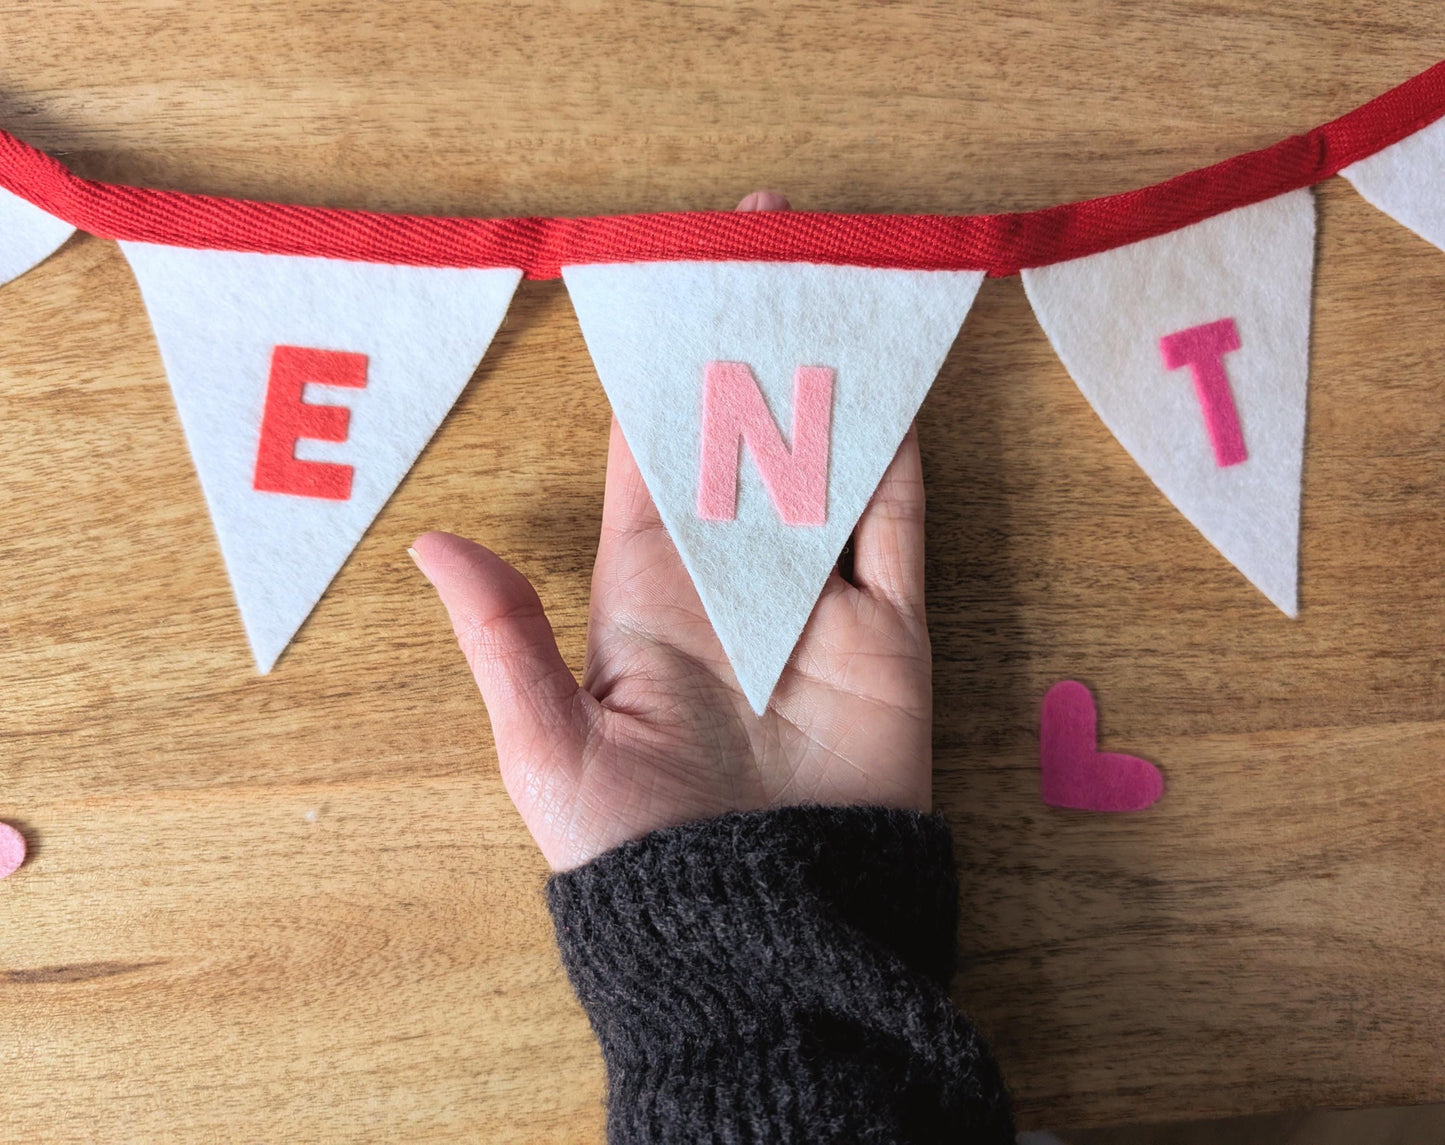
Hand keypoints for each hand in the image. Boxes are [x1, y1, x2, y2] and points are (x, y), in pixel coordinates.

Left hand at [411, 191, 931, 870]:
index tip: (673, 283)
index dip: (663, 368)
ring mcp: (815, 604)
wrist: (753, 936)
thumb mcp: (549, 746)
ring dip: (830, 380)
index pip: (656, 453)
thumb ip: (503, 640)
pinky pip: (895, 529)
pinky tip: (895, 382)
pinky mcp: (889, 638)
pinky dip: (899, 455)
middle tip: (767, 245)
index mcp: (646, 592)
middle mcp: (732, 582)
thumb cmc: (635, 853)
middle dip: (754, 345)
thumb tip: (431, 540)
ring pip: (825, 464)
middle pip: (747, 435)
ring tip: (833, 287)